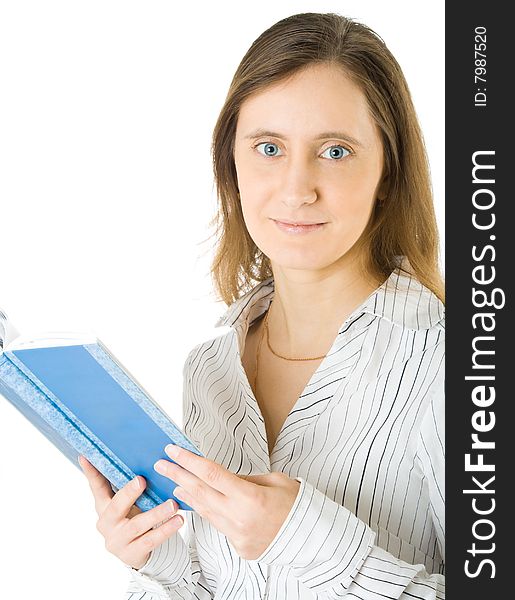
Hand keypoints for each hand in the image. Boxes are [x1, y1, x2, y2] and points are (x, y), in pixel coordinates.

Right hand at [78, 455, 183, 569]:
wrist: (136, 552)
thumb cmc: (132, 518)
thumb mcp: (127, 503)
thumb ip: (127, 485)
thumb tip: (137, 454)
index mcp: (103, 506)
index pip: (96, 487)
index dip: (91, 472)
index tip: (86, 456)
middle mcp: (106, 523)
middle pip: (116, 506)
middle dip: (129, 493)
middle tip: (142, 480)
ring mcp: (117, 540)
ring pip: (137, 525)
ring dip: (156, 513)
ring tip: (172, 504)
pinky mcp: (130, 554)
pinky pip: (150, 540)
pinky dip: (166, 530)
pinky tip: (178, 520)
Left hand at [154, 445, 300, 559]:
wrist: (311, 539)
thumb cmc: (296, 506)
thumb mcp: (275, 480)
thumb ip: (246, 479)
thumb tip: (223, 477)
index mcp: (250, 497)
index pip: (210, 474)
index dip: (189, 461)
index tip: (174, 450)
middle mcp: (239, 517)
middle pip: (200, 491)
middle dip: (178, 474)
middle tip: (162, 463)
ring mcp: (237, 535)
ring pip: (204, 510)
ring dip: (188, 493)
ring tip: (175, 480)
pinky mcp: (238, 546)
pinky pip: (217, 524)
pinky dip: (205, 510)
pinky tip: (197, 501)